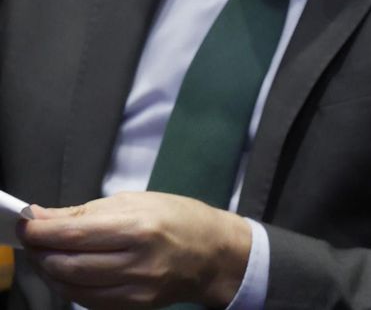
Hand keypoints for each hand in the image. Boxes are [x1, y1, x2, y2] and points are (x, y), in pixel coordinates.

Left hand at [19, 191, 252, 308]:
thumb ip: (86, 212)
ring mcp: (137, 288)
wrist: (215, 253)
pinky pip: (88, 301)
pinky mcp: (135, 307)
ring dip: (52, 271)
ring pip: (73, 287)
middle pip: (68, 264)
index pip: (74, 234)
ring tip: (51, 256)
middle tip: (35, 240)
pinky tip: (71, 273)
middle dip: (42, 252)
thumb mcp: (137, 201)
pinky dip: (71, 287)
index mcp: (140, 227)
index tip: (26, 224)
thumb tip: (42, 217)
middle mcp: (138, 261)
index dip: (40, 231)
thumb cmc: (179, 218)